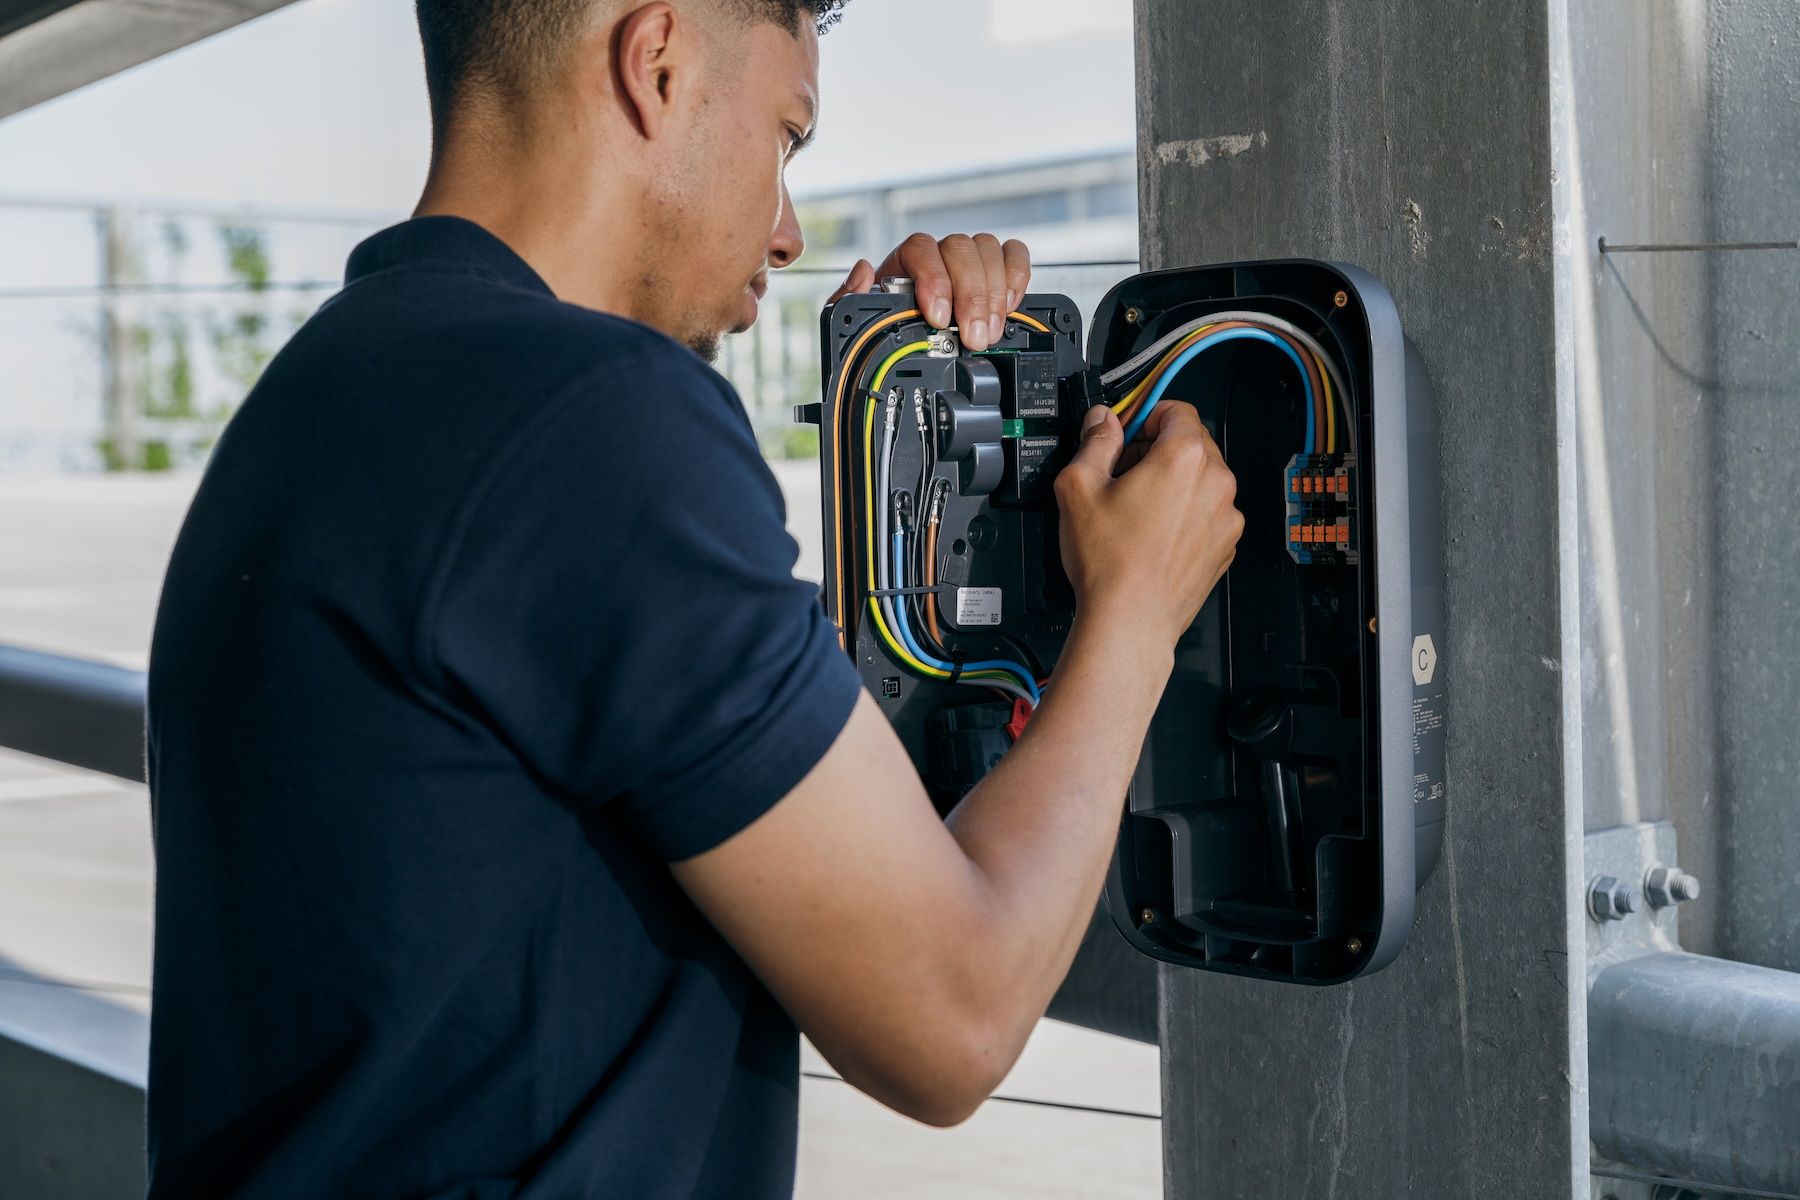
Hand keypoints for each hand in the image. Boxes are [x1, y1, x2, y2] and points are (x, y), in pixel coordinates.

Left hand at [828, 233, 1031, 351]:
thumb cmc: (885, 325)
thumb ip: (848, 297)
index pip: (921, 249)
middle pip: (960, 248)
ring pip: (988, 250)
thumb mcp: (856, 318)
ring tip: (990, 332)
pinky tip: (1008, 306)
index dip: (935, 279)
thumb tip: (863, 271)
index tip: (939, 318)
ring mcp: (969, 260)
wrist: (910, 338)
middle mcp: (939, 254)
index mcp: (903, 261)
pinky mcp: (996, 270)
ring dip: (994, 293)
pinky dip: (1017, 276)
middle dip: (971, 297)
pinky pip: (1013, 255)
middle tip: (973, 337)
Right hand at [1054, 402, 1243, 645]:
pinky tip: (1152, 536)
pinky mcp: (1225, 546)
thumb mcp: (1079, 486)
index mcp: (1185, 457)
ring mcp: (1226, 517)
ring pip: (1200, 481)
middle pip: (1191, 444)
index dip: (1146, 416)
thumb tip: (1102, 421)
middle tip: (1122, 474)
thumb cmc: (1109, 560)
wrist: (1130, 620)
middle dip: (1157, 451)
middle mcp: (1216, 482)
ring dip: (1172, 484)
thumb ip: (1094, 442)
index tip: (1127, 432)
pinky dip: (1184, 516)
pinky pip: (1206, 514)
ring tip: (1135, 512)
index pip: (1176, 410)